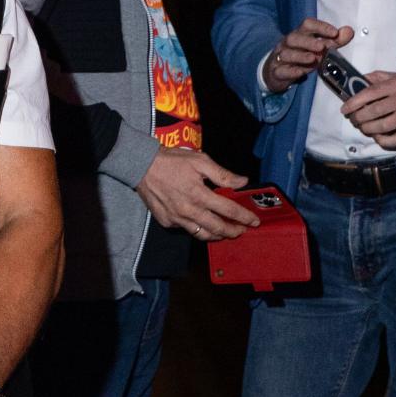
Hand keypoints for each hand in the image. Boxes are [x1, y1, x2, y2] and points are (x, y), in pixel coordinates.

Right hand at [136, 148, 259, 241]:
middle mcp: (189, 210)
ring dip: (216, 235)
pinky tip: (201, 224)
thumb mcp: (200, 161)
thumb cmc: (172, 161)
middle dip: (233, 232)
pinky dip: (196, 229)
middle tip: (242, 231)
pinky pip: (185, 229)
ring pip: (201, 234)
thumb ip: (222, 174)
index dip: (244, 217)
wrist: (141, 166)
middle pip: (217, 228)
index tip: (254, 221)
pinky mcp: (166, 221)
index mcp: (200, 194)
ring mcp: (176, 218)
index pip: (229, 210)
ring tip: (225, 233)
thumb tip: (242, 181)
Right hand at [262, 19, 353, 92]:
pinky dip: (291, 71)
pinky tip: (300, 72)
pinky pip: (281, 70)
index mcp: (299, 34)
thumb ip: (334, 40)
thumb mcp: (317, 48)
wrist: (276, 72)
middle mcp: (288, 44)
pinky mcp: (277, 72)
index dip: (320, 27)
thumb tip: (349, 31)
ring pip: (286, 54)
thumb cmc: (299, 56)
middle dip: (308, 41)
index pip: (307, 25)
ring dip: (300, 56)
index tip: (334, 33)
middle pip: (294, 38)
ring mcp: (280, 58)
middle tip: (322, 47)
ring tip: (313, 59)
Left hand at [340, 70, 395, 147]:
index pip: (368, 93)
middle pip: (372, 112)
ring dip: (368, 130)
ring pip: (382, 126)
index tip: (345, 109)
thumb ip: (382, 77)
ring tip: (365, 129)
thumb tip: (362, 79)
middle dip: (358, 118)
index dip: (353, 103)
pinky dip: (384, 141)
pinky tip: (380, 139)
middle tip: (355, 121)